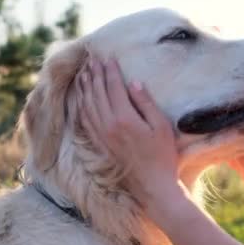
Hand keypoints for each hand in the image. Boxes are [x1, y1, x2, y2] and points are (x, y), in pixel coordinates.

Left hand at [76, 57, 186, 214]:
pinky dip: (81, 106)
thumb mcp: (161, 127)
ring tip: (84, 73)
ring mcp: (101, 136)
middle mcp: (108, 126)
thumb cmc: (163, 156)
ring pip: (87, 106)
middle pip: (97, 94)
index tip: (108, 57)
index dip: (110, 71)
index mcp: (124, 119)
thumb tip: (133, 83)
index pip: (113, 88)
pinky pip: (85, 121)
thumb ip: (146, 103)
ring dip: (85, 88)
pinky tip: (81, 99)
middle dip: (95, 74)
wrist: (152, 187)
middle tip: (92, 59)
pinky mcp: (99, 145)